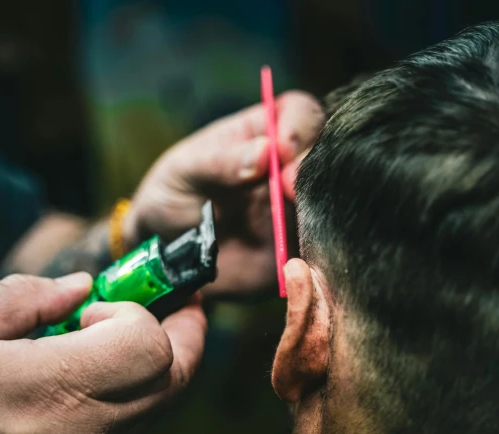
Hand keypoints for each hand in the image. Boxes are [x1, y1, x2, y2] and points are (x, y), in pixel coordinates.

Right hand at [0, 273, 205, 433]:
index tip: (99, 308)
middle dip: (185, 334)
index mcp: (57, 391)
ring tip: (103, 351)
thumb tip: (82, 287)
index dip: (137, 314)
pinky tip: (76, 397)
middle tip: (178, 306)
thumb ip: (26, 297)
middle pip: (176, 378)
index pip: (151, 346)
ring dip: (147, 371)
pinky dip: (120, 408)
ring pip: (153, 409)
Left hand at [124, 91, 323, 297]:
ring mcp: (299, 206)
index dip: (299, 126)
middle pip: (327, 152)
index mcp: (262, 133)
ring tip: (292, 220)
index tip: (282, 151)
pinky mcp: (301, 245)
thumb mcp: (185, 171)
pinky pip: (324, 242)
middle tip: (287, 189)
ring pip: (333, 196)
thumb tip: (265, 151)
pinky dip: (320, 244)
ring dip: (321, 205)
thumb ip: (221, 161)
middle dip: (312, 167)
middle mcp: (289, 166)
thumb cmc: (172, 197)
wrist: (165, 255)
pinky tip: (297, 251)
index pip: (300, 113)